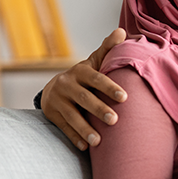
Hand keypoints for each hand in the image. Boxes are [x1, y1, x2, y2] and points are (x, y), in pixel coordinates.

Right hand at [41, 28, 126, 150]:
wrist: (58, 86)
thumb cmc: (86, 75)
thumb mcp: (96, 60)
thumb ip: (108, 48)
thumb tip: (121, 31)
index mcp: (81, 71)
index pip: (97, 79)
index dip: (110, 87)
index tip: (125, 97)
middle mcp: (67, 85)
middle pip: (85, 99)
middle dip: (99, 109)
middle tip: (115, 120)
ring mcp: (58, 100)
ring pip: (72, 116)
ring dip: (86, 129)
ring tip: (99, 141)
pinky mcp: (52, 114)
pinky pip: (64, 127)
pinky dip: (75, 137)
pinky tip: (86, 146)